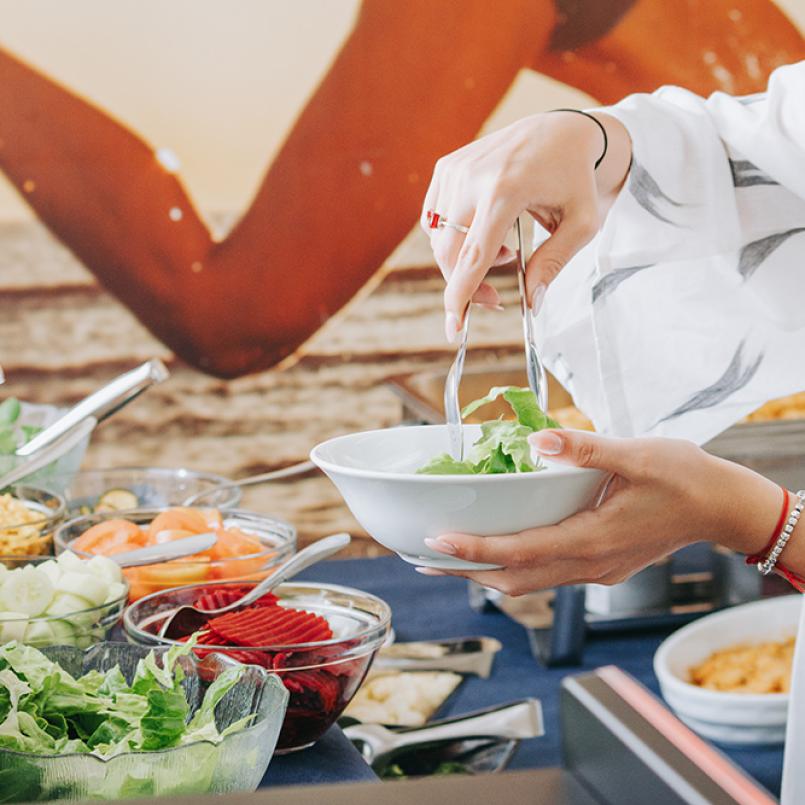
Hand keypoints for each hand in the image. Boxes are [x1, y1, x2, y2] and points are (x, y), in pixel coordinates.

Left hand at [418, 429, 783, 595]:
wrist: (723, 507)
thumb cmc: (685, 478)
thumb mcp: (637, 455)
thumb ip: (585, 449)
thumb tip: (538, 442)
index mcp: (592, 540)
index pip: (520, 551)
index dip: (474, 550)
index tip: (434, 542)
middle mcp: (589, 565)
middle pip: (514, 579)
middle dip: (465, 571)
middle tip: (421, 557)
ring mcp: (595, 571)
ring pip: (529, 582)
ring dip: (486, 574)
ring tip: (447, 560)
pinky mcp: (601, 566)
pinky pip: (547, 575)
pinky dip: (514, 568)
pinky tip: (498, 553)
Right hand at [420, 111, 631, 342]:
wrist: (563, 131)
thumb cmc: (576, 180)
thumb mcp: (581, 224)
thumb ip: (554, 263)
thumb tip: (531, 302)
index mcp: (505, 190)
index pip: (473, 255)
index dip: (461, 296)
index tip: (454, 328)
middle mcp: (472, 177)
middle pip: (448, 252)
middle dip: (466, 284)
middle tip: (495, 298)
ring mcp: (455, 169)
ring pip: (439, 238)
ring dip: (465, 258)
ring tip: (504, 250)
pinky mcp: (447, 167)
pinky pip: (435, 219)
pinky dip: (455, 237)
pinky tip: (485, 231)